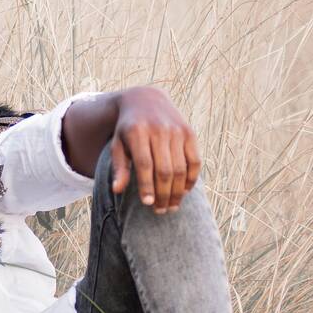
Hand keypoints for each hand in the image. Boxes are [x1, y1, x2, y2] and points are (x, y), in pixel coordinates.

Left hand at [109, 86, 199, 212]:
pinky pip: (194, 161)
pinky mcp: (189, 133)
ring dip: (178, 191)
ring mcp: (177, 131)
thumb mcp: (118, 145)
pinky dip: (191, 178)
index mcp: (137, 132)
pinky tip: (184, 191)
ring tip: (172, 206)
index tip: (148, 204)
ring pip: (180, 168)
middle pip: (164, 170)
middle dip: (163, 194)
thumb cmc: (128, 130)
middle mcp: (159, 130)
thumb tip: (117, 190)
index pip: (144, 165)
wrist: (146, 100)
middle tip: (160, 211)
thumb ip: (119, 167)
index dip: (147, 186)